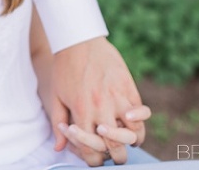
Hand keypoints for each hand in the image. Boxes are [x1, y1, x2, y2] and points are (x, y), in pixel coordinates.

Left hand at [49, 36, 146, 165]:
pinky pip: (142, 111)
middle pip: (114, 146)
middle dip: (115, 156)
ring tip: (128, 141)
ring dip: (131, 141)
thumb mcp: (56, 96)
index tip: (96, 158)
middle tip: (114, 155)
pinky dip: (141, 120)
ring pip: (133, 133)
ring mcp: (116, 98)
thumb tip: (59, 148)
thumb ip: (58, 124)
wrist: (77, 40)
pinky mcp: (128, 87)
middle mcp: (100, 108)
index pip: (92, 150)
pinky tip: (134, 120)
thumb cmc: (64, 68)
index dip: (94, 160)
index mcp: (81, 113)